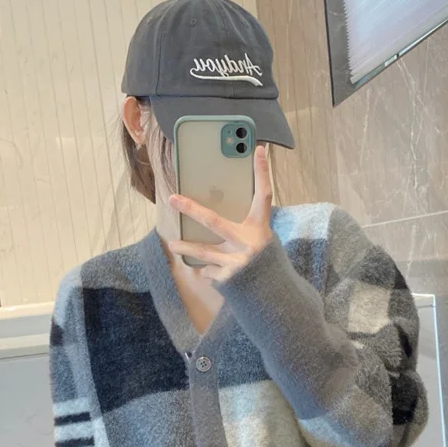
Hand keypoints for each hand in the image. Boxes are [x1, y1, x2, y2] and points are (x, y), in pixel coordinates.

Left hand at [168, 145, 273, 283]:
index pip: (264, 195)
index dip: (262, 172)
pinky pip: (211, 272)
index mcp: (260, 229)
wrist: (275, 297)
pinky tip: (212, 274)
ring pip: (204, 251)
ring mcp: (238, 261)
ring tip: (173, 244)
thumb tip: (225, 216)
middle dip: (191, 209)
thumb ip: (248, 228)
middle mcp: (249, 243)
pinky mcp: (229, 279)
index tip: (257, 149)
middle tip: (173, 199)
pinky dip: (210, 272)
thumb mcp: (262, 241)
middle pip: (214, 221)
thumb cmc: (266, 264)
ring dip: (186, 248)